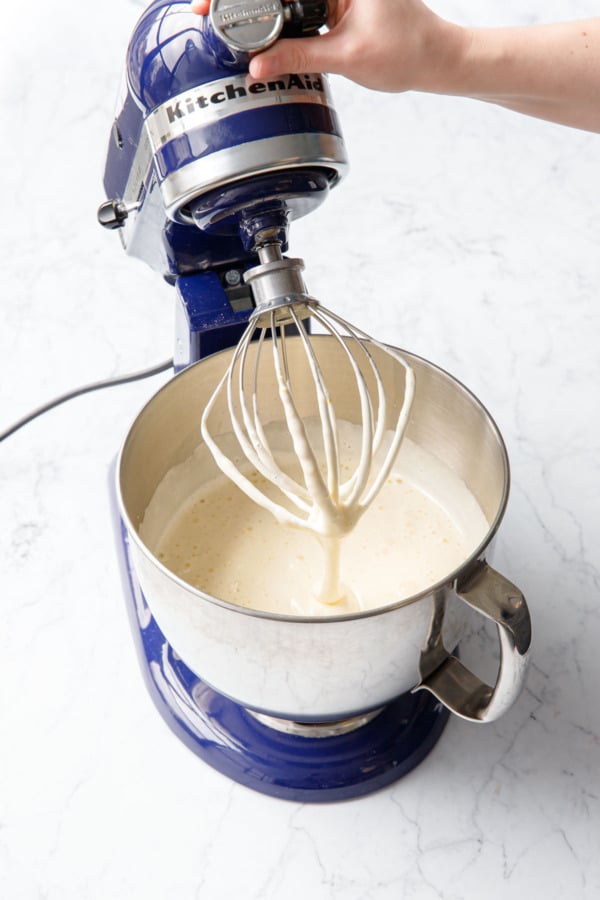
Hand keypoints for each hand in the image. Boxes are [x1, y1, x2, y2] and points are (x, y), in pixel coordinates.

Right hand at [190, 0, 466, 93]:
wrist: (435, 58)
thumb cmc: (407, 51)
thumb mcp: (347, 57)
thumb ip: (298, 56)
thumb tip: (257, 65)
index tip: (209, 4)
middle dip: (239, 0)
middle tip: (205, 12)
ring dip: (254, 7)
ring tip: (220, 19)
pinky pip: (293, 2)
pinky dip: (272, 14)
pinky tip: (249, 25)